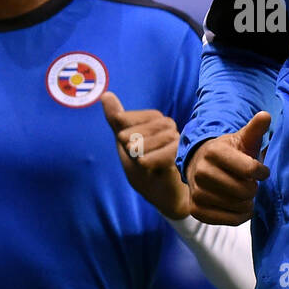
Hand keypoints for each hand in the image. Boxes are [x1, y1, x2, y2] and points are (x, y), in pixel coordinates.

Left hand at [101, 91, 191, 218]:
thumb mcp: (125, 143)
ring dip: (140, 155)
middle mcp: (169, 126)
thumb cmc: (143, 168)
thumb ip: (116, 119)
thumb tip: (105, 94)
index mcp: (155, 119)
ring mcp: (178, 140)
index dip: (125, 133)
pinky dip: (150, 162)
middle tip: (135, 155)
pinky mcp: (183, 156)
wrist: (160, 194)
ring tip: (142, 163)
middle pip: (141, 129)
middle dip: (132, 144)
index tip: (126, 143)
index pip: (133, 117)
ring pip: (150, 141)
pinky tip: (147, 166)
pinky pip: (163, 154)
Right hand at [187, 111, 271, 225]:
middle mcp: (201, 171)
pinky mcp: (196, 210)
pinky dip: (240, 216)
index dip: (261, 172)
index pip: (249, 169)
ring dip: (248, 203)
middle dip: (253, 188)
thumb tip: (266, 115)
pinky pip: (227, 220)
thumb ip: (255, 129)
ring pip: (236, 206)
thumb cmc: (229, 153)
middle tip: (251, 184)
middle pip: (244, 190)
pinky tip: (241, 207)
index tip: (261, 171)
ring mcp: (196, 192)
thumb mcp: (242, 139)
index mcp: (213, 151)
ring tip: (246, 195)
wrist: (201, 166)